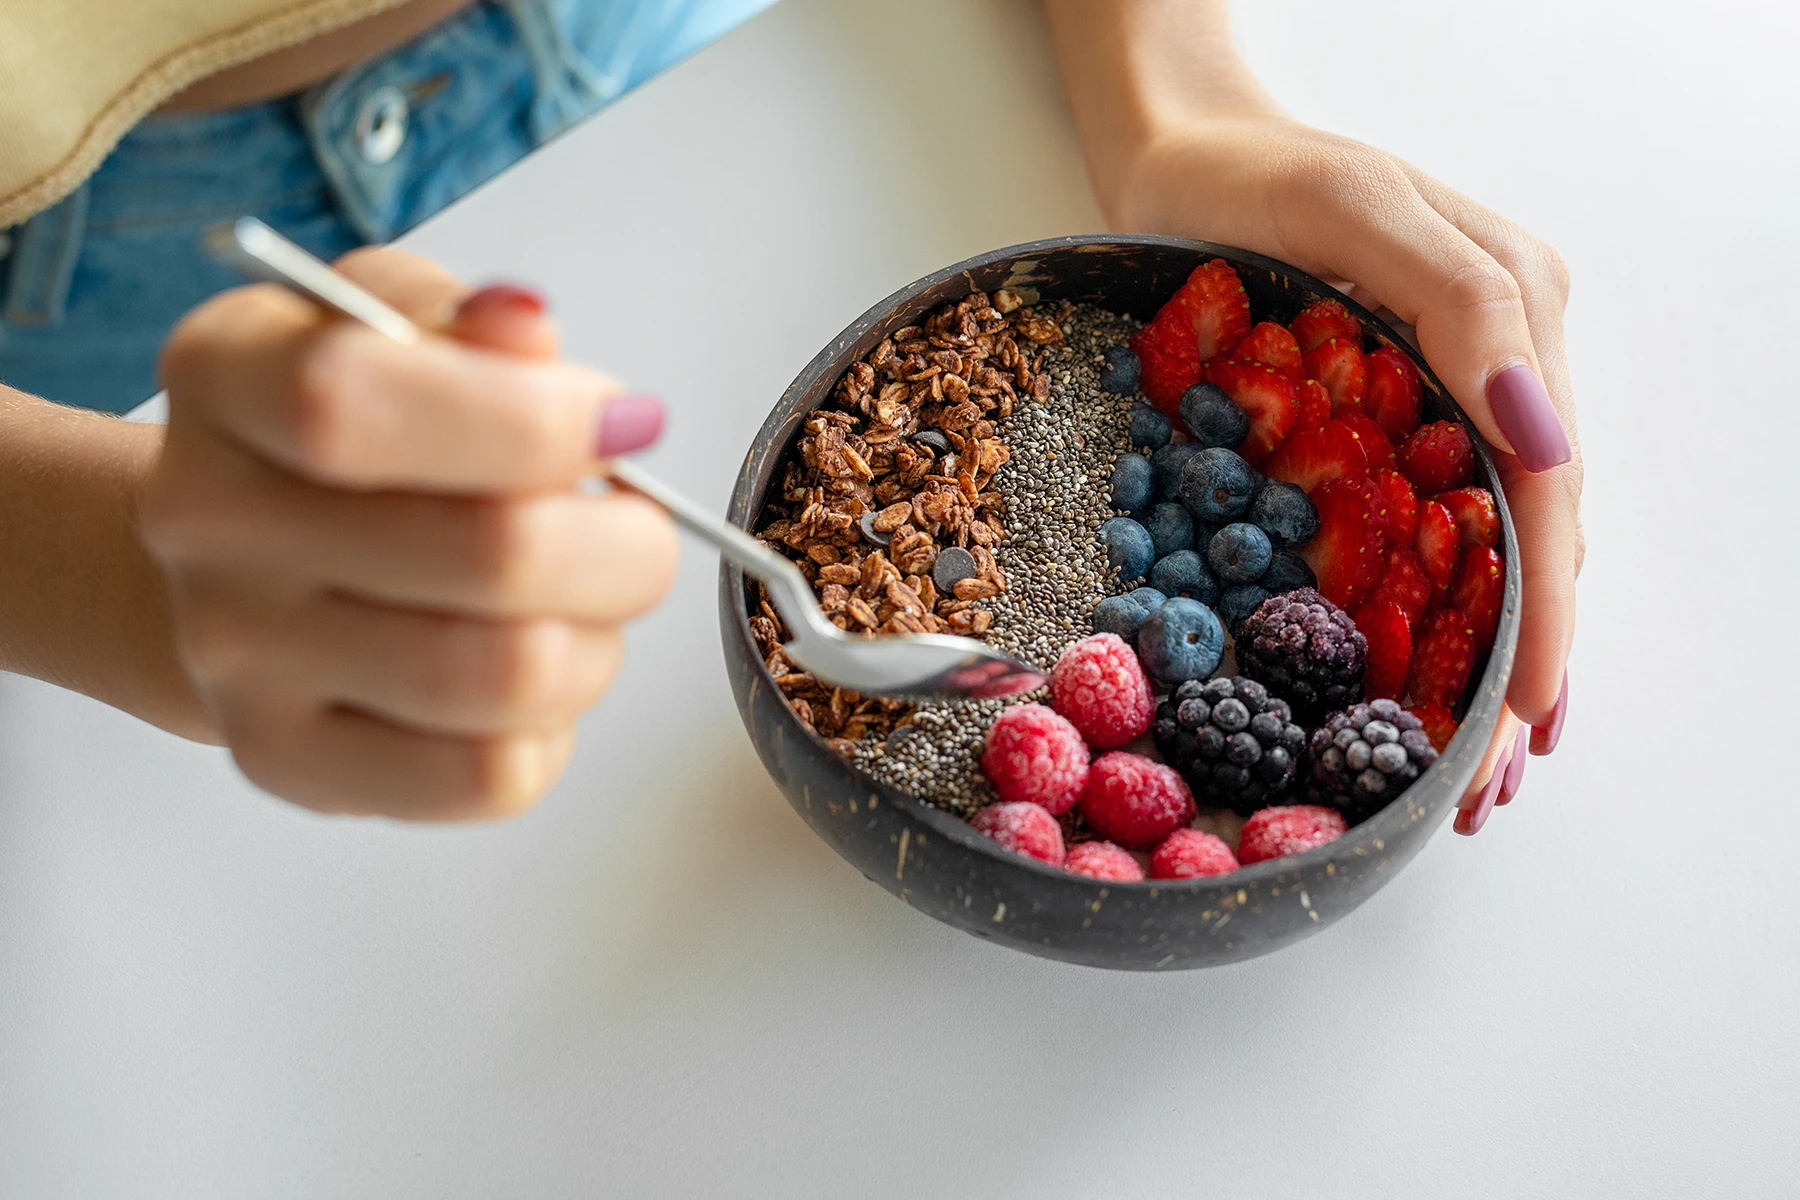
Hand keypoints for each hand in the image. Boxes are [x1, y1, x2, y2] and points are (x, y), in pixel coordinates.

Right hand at [138, 249, 677, 819]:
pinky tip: (530, 667)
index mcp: (225, 377)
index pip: (350, 404)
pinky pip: (489, 775)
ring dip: (596, 636)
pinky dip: (552, 725)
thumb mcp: (400, 323)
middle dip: (622, 541)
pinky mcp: (291, 763)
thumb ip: (468, 322)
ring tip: (583, 603)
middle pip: (487, 555)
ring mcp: (239, 659)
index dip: (528, 420)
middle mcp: (207, 522)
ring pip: (509, 675)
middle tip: (635, 525)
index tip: (615, 422)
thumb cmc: (358, 434)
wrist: (252, 562)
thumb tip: (525, 328)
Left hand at [1107, 116, 1579, 833]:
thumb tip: (1544, 437)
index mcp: (1515, 314)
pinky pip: (1428, 526)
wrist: (1184, 150)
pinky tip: (1420, 676)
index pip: (1545, 490)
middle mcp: (1500, 363)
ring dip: (1485, 654)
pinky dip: (1433, 609)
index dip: (1542, 612)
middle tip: (1487, 785)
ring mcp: (1449, 392)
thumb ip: (1460, 303)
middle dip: (1518, 664)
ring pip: (1490, 544)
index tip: (1525, 716)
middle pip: (1531, 536)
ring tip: (1470, 766)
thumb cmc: (1255, 172)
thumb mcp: (1356, 208)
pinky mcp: (1389, 417)